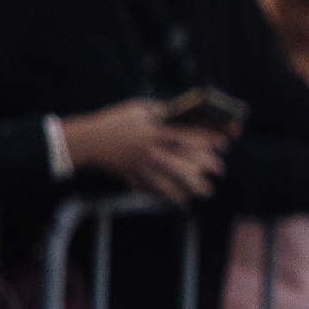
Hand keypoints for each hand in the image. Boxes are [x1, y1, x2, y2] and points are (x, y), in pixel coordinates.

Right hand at [63, 100, 227, 202]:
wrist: (86, 142)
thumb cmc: (112, 121)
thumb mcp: (138, 108)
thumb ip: (160, 111)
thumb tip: (178, 112)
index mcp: (153, 134)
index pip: (187, 138)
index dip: (207, 141)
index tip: (222, 145)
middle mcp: (150, 153)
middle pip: (183, 162)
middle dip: (204, 167)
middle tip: (220, 169)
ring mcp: (141, 168)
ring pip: (171, 181)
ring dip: (190, 187)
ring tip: (206, 191)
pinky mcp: (132, 177)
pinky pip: (153, 190)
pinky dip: (167, 196)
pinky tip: (180, 201)